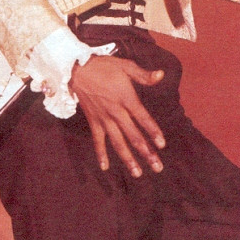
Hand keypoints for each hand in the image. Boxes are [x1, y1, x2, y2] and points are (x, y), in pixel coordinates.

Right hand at [69, 55, 165, 177]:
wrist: (77, 69)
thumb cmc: (104, 66)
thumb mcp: (126, 66)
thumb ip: (144, 75)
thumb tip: (162, 75)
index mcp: (126, 98)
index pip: (143, 118)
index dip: (153, 132)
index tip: (162, 145)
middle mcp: (116, 112)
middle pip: (133, 136)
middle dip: (146, 153)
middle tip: (158, 167)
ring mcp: (104, 119)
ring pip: (118, 143)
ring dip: (128, 159)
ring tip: (138, 173)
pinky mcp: (93, 121)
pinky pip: (98, 141)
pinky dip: (101, 154)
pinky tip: (105, 167)